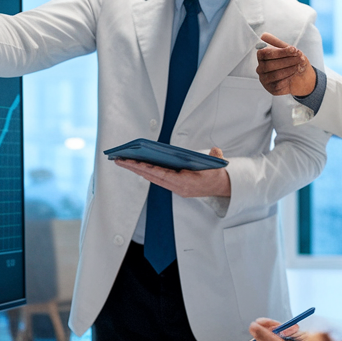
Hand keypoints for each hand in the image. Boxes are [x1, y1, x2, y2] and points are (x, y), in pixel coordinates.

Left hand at [114, 148, 230, 198]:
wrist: (222, 186)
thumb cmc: (217, 174)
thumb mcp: (218, 164)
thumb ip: (215, 157)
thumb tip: (215, 151)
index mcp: (187, 184)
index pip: (163, 175)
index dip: (148, 168)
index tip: (134, 163)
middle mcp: (178, 188)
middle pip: (152, 177)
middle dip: (135, 168)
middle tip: (119, 160)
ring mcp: (176, 188)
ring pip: (152, 178)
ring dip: (137, 170)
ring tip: (123, 161)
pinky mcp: (175, 187)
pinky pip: (157, 179)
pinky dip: (146, 172)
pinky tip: (137, 165)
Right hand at [256, 33, 315, 97]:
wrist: (302, 77)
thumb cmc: (293, 61)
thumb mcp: (288, 50)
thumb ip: (277, 43)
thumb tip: (263, 36)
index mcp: (262, 56)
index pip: (266, 53)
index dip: (280, 51)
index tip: (294, 49)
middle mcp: (260, 68)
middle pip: (270, 65)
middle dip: (287, 61)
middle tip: (300, 58)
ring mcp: (264, 79)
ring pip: (275, 75)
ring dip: (289, 69)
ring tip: (298, 66)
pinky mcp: (270, 89)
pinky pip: (278, 84)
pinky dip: (288, 78)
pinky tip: (294, 75)